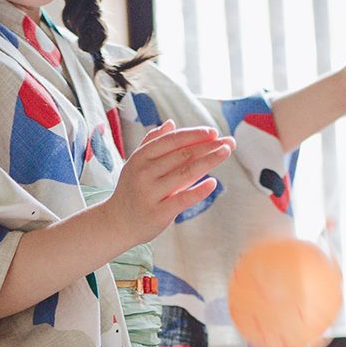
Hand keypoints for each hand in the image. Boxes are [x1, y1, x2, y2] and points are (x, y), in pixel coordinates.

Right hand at [106, 119, 234, 247]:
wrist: (116, 223)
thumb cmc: (131, 190)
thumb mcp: (136, 164)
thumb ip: (152, 142)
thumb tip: (171, 123)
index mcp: (141, 157)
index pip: (172, 141)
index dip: (194, 135)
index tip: (213, 132)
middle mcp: (144, 173)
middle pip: (182, 155)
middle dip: (208, 146)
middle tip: (229, 142)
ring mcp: (150, 193)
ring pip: (185, 174)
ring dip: (209, 162)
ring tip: (225, 153)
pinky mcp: (158, 213)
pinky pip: (182, 199)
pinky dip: (199, 190)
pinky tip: (213, 183)